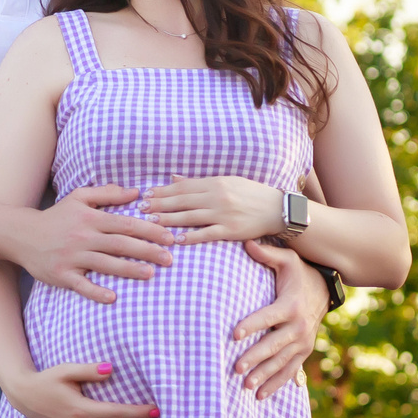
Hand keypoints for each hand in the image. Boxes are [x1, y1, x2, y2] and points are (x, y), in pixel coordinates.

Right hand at [13, 186, 175, 302]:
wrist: (22, 235)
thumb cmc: (56, 217)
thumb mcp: (79, 197)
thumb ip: (108, 193)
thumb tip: (136, 192)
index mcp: (90, 218)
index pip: (126, 224)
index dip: (150, 230)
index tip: (170, 238)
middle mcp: (83, 237)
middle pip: (121, 244)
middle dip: (148, 251)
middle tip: (170, 260)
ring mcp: (72, 257)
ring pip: (106, 264)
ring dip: (129, 269)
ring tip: (151, 274)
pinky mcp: (62, 275)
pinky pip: (82, 285)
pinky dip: (96, 292)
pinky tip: (113, 297)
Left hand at [141, 173, 284, 242]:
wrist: (276, 209)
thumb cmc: (250, 194)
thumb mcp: (226, 181)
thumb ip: (199, 182)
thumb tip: (174, 178)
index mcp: (215, 183)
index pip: (182, 187)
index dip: (162, 191)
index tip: (146, 194)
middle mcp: (217, 197)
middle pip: (182, 201)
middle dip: (159, 204)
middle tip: (141, 208)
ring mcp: (223, 214)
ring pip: (189, 217)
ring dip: (168, 220)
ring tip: (151, 223)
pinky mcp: (230, 230)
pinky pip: (206, 234)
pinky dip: (191, 236)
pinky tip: (176, 239)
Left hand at [230, 241, 329, 398]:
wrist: (324, 290)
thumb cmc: (299, 273)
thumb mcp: (288, 260)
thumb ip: (267, 254)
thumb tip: (246, 243)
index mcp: (291, 305)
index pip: (268, 317)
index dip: (251, 324)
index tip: (234, 334)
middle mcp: (298, 327)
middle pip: (274, 345)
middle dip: (256, 358)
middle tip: (236, 368)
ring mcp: (303, 342)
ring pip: (282, 362)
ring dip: (264, 375)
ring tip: (246, 386)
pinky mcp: (304, 351)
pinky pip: (290, 371)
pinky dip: (276, 384)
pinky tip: (259, 396)